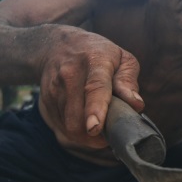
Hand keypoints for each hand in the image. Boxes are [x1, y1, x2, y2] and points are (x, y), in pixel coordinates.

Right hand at [37, 26, 143, 151]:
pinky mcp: (45, 103)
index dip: (95, 109)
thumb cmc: (98, 54)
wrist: (56, 46)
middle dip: (96, 135)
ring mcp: (54, 90)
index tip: (95, 128)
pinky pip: (62, 129)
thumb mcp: (122, 58)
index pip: (94, 87)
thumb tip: (136, 104)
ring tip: (99, 122)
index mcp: (95, 61)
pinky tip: (84, 120)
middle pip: (77, 117)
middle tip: (110, 131)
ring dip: (87, 136)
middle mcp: (70, 75)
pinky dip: (76, 132)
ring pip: (69, 127)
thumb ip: (129, 81)